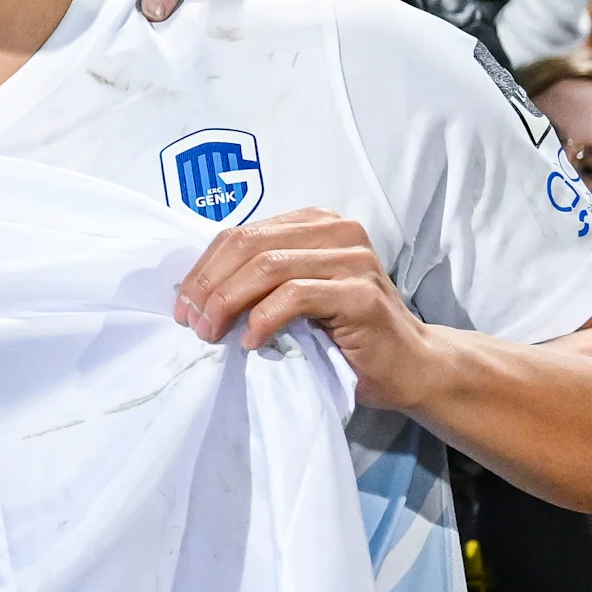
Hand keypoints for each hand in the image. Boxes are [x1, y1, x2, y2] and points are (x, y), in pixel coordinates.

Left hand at [173, 209, 440, 402]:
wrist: (409, 366)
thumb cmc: (346, 336)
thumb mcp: (296, 297)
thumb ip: (261, 280)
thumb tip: (196, 291)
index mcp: (315, 224)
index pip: (242, 233)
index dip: (203, 268)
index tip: (182, 306)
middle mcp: (337, 231)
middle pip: (249, 245)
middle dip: (209, 285)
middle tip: (191, 323)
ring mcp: (352, 259)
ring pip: (267, 266)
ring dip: (227, 303)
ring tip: (211, 334)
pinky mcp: (360, 294)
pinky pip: (294, 296)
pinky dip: (263, 320)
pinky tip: (252, 343)